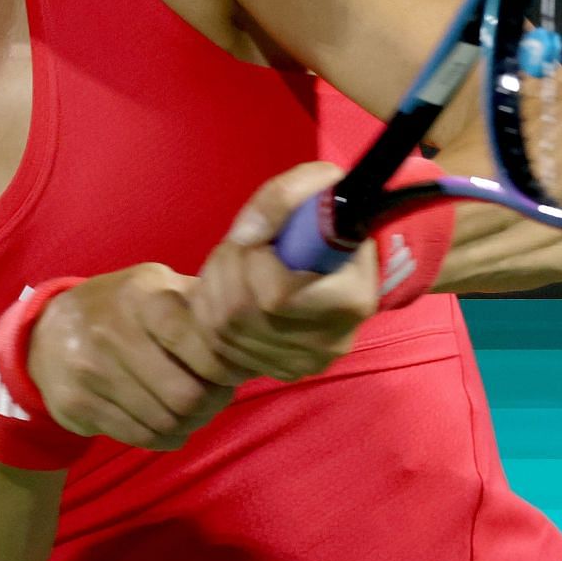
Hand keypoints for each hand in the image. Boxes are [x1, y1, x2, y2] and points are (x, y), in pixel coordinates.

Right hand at [25, 264, 243, 450]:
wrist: (43, 335)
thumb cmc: (118, 309)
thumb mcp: (152, 287)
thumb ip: (197, 302)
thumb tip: (250, 326)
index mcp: (140, 297)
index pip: (198, 342)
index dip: (224, 366)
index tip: (231, 372)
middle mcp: (112, 331)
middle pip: (187, 395)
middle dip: (212, 404)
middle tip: (215, 399)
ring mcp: (91, 370)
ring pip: (166, 421)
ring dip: (190, 424)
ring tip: (192, 412)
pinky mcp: (78, 403)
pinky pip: (141, 437)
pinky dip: (166, 437)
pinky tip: (169, 425)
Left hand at [189, 161, 383, 382]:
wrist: (336, 260)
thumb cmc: (327, 219)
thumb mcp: (318, 189)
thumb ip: (285, 197)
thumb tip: (247, 233)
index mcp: (351, 299)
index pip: (276, 296)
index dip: (252, 260)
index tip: (255, 236)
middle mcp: (329, 341)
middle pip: (243, 312)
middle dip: (225, 268)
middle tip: (235, 244)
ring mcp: (302, 362)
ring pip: (224, 328)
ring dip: (213, 285)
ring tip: (231, 260)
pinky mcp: (278, 371)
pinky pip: (219, 344)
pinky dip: (210, 311)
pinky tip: (226, 289)